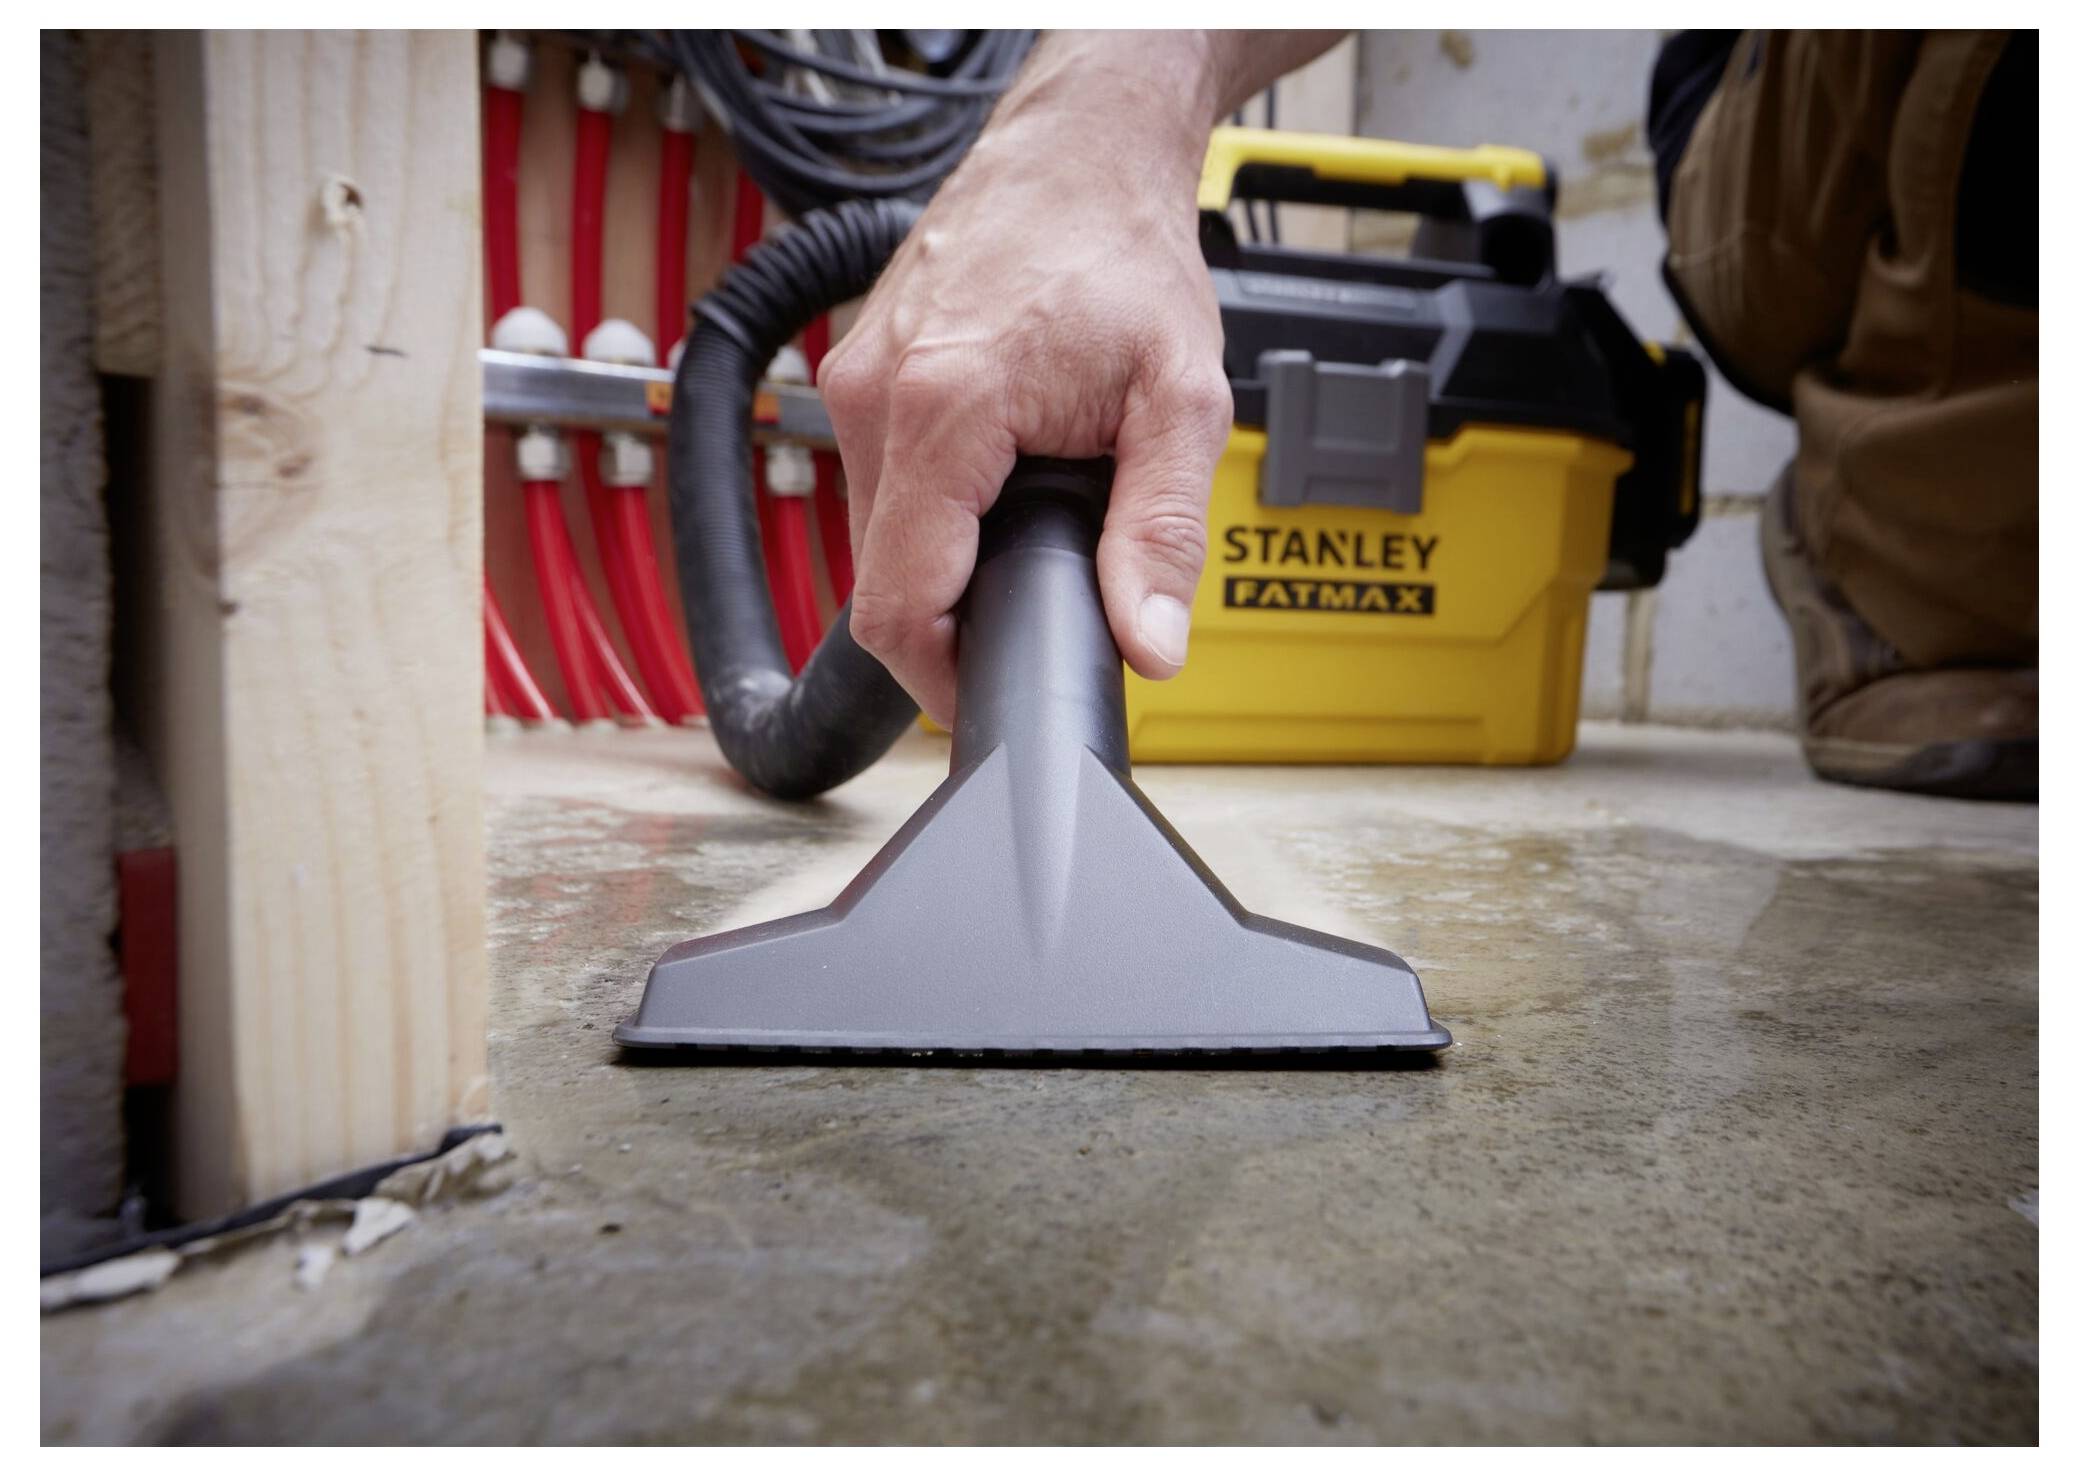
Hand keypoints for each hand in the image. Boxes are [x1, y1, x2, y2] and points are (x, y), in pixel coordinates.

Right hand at [820, 34, 1240, 725]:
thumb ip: (1162, 533)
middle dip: (953, 619)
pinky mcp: (855, 372)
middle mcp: (873, 396)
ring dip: (943, 560)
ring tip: (1026, 529)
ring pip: (877, 534)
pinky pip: (879, 482)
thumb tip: (1147, 645)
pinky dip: (932, 507)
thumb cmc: (1124, 253)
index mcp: (942, 409)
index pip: (897, 606)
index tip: (994, 695)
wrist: (1081, 150)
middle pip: (882, 580)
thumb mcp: (1182, 402)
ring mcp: (852, 381)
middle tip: (1039, 608)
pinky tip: (996, 481)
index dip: (943, 678)